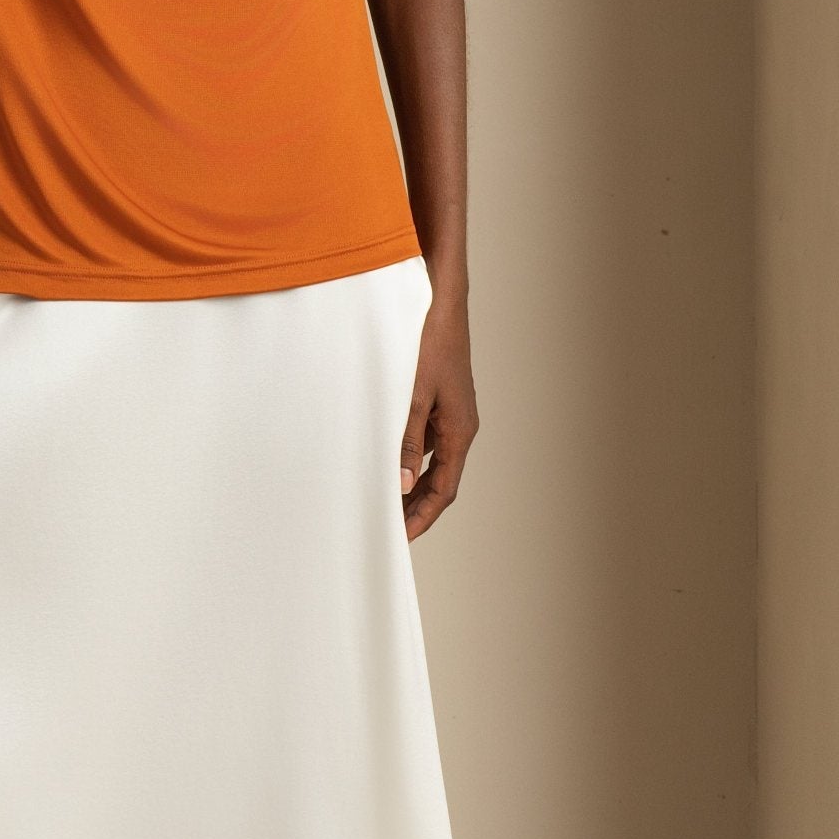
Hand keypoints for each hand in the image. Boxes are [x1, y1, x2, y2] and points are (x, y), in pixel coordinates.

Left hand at [400, 289, 477, 540]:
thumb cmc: (429, 341)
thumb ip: (407, 439)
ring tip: (379, 495)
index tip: (401, 539)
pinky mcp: (436, 397)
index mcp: (460, 429)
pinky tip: (382, 453)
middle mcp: (458, 425)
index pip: (444, 489)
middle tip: (387, 526)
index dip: (423, 517)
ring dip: (408, 478)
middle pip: (439, 479)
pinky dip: (405, 451)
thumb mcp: (412, 393)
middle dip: (415, 505)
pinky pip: (422, 435)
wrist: (440, 299)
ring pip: (429, 457)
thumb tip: (404, 483)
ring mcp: (448, 410)